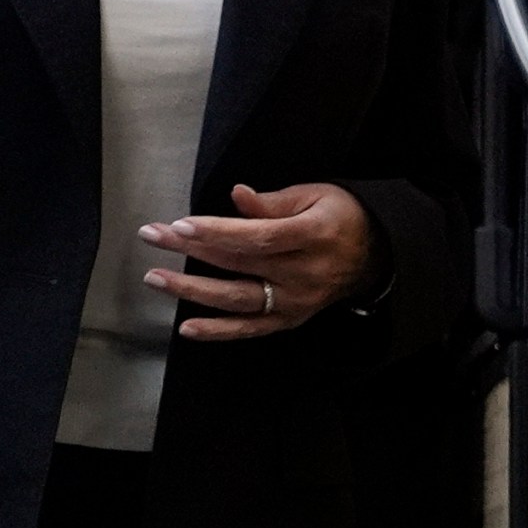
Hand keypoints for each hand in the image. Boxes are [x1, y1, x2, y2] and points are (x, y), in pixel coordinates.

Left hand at [139, 183, 382, 341]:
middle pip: (238, 264)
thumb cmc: (339, 218)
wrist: (373, 256)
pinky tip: (188, 328)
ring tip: (156, 278)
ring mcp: (295, 301)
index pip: (258, 237)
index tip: (180, 225)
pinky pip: (250, 329)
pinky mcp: (289, 319)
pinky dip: (218, 332)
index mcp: (312, 236)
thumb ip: (272, 202)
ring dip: (192, 291)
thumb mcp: (315, 196)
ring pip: (237, 299)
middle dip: (190, 250)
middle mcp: (303, 274)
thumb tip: (237, 195)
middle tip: (153, 236)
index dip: (217, 232)